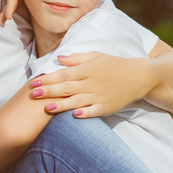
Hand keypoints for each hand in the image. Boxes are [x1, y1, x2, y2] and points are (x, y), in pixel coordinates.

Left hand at [29, 52, 152, 117]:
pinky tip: (75, 115)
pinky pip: (94, 110)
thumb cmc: (115, 65)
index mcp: (87, 70)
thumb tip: (58, 58)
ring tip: (47, 107)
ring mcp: (99, 96)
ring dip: (61, 104)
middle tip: (33, 94)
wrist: (139, 76)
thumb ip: (76, 59)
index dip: (48, 78)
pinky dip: (86, 113)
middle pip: (66, 88)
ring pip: (77, 101)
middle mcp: (91, 83)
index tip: (35, 81)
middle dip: (49, 91)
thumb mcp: (96, 56)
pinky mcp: (107, 106)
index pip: (63, 74)